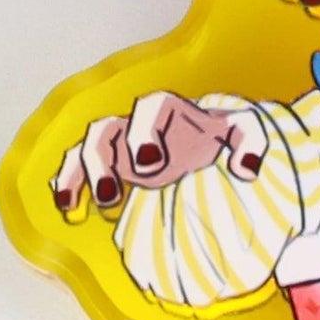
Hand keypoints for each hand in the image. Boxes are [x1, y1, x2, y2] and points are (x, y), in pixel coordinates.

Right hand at [51, 91, 269, 215]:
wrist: (200, 144)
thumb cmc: (216, 137)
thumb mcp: (243, 133)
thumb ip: (251, 141)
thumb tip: (246, 167)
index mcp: (168, 110)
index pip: (150, 109)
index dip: (143, 133)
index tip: (148, 164)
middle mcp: (136, 122)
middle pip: (106, 129)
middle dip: (102, 162)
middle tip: (111, 196)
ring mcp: (118, 142)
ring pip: (87, 147)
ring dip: (79, 174)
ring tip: (81, 207)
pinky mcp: (106, 162)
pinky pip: (77, 165)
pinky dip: (68, 182)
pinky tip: (69, 210)